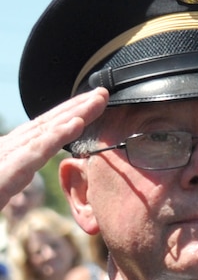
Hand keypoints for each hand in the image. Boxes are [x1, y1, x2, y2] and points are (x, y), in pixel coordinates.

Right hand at [0, 88, 107, 207]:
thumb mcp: (0, 186)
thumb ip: (12, 176)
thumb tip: (27, 170)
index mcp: (6, 153)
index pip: (41, 131)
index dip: (66, 116)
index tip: (91, 105)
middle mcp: (6, 149)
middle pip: (46, 124)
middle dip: (76, 107)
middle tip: (104, 93)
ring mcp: (4, 156)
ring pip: (44, 131)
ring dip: (74, 113)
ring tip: (98, 99)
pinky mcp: (4, 170)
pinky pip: (35, 150)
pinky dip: (57, 136)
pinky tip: (77, 124)